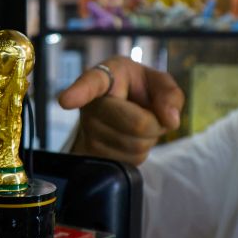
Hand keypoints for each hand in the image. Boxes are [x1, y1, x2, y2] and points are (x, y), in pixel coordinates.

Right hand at [58, 56, 183, 164]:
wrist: (120, 112)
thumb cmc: (138, 92)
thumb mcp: (158, 83)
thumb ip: (170, 95)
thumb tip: (171, 120)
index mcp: (104, 76)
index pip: (91, 83)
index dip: (79, 92)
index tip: (66, 100)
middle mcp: (90, 105)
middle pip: (137, 124)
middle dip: (155, 123)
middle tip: (148, 112)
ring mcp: (87, 132)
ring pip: (135, 146)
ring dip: (148, 139)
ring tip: (136, 124)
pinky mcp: (91, 155)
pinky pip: (128, 162)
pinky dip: (138, 153)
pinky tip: (128, 139)